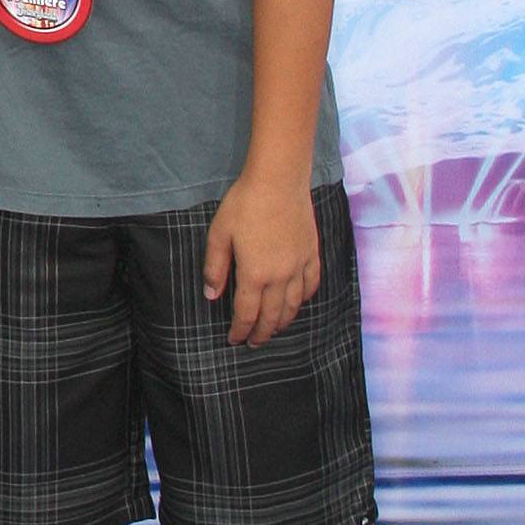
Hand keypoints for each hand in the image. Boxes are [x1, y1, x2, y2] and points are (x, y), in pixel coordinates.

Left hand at [202, 172, 321, 347]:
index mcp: (254, 274)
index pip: (247, 313)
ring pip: (293, 305)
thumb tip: (212, 295)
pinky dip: (304, 299)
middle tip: (254, 343)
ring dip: (283, 322)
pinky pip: (311, 284)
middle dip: (261, 333)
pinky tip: (298, 303)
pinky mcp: (312, 253)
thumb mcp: (219, 234)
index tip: (234, 340)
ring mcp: (300, 265)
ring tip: (274, 330)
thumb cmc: (244, 204)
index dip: (240, 330)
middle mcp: (280, 276)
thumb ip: (215, 268)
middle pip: (272, 315)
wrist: (279, 180)